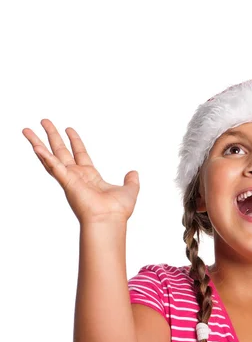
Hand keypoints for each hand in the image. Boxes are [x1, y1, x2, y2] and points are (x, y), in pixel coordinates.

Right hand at [23, 119, 139, 223]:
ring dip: (38, 143)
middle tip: (44, 121)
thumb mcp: (129, 190)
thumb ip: (131, 181)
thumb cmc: (117, 211)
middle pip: (62, 151)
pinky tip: (36, 147)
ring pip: (50, 157)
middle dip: (53, 136)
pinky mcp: (67, 182)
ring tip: (27, 130)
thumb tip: (134, 173)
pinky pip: (54, 167)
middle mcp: (77, 176)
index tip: (69, 129)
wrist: (110, 220)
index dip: (75, 141)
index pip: (80, 154)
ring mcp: (70, 179)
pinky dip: (45, 157)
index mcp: (90, 176)